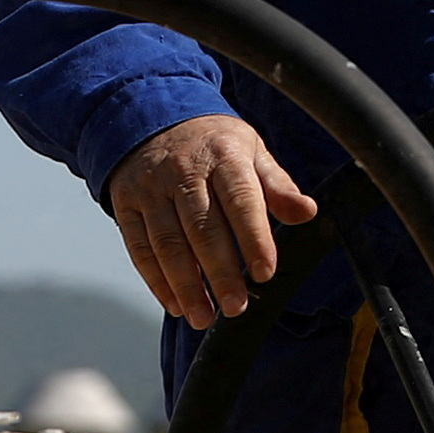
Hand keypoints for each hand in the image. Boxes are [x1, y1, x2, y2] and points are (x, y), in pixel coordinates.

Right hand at [108, 112, 319, 325]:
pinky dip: (156, 281)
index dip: (254, 238)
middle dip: (219, 272)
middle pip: (202, 227)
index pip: (241, 199)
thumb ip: (278, 186)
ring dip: (185, 285)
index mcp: (223, 155)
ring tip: (203, 317)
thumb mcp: (251, 151)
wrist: (153, 115)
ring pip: (167, 242)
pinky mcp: (126, 203)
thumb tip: (308, 212)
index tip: (265, 273)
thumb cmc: (212, 144)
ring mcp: (150, 187)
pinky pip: (139, 247)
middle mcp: (183, 170)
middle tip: (235, 307)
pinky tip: (175, 304)